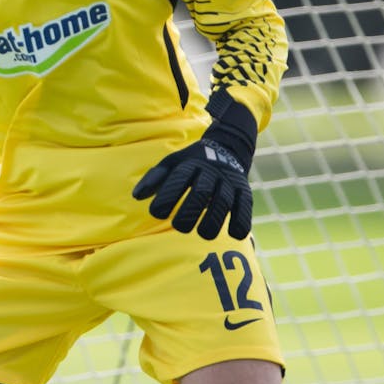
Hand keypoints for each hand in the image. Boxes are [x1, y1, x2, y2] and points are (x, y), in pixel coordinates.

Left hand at [134, 138, 252, 240]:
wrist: (226, 149)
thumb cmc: (190, 164)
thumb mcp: (171, 164)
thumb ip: (154, 179)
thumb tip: (137, 196)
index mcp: (190, 164)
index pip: (179, 179)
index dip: (167, 196)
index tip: (156, 213)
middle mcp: (211, 172)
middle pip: (202, 191)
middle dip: (190, 210)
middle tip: (179, 227)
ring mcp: (229, 181)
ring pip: (223, 201)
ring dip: (214, 219)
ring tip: (203, 234)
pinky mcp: (244, 191)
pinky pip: (245, 206)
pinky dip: (241, 220)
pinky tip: (233, 234)